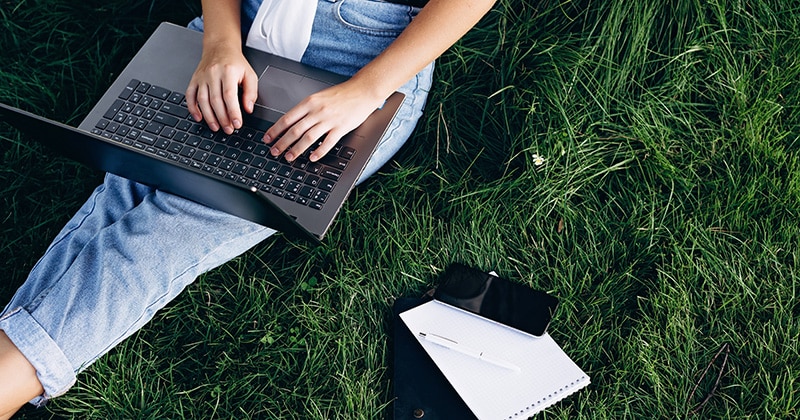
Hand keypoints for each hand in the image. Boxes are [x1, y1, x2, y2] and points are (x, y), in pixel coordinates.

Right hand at [186, 43, 258, 134]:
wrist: (219, 47)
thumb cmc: (235, 63)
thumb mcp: (250, 74)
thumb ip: (251, 92)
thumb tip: (248, 109)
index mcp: (228, 71)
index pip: (229, 96)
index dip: (233, 112)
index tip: (237, 124)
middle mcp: (213, 73)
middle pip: (215, 100)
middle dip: (222, 118)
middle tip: (229, 129)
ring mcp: (201, 77)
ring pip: (202, 100)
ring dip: (209, 117)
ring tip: (217, 127)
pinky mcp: (194, 79)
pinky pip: (190, 95)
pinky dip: (192, 108)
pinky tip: (199, 118)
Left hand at [264, 80, 385, 161]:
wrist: (362, 90)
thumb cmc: (342, 94)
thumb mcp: (319, 97)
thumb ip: (306, 109)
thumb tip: (291, 122)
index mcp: (310, 102)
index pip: (287, 118)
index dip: (275, 130)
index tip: (267, 138)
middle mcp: (317, 111)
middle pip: (295, 130)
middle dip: (282, 143)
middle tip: (274, 152)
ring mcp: (329, 120)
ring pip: (308, 137)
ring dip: (297, 149)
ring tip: (289, 157)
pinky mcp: (341, 127)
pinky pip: (328, 142)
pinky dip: (319, 151)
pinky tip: (312, 157)